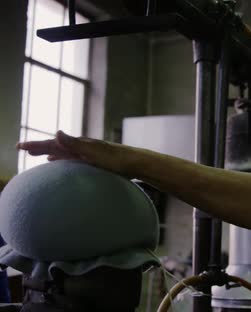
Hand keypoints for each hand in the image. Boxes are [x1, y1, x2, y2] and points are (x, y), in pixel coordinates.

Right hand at [17, 131, 138, 176]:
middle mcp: (83, 146)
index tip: (19, 146)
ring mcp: (88, 153)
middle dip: (39, 146)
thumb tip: (56, 132)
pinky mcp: (95, 160)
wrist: (137, 163)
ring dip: (49, 152)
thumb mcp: (94, 153)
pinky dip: (61, 158)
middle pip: (56, 145)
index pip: (53, 143)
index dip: (36, 144)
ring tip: (37, 154)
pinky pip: (72, 157)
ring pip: (63, 151)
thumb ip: (75, 144)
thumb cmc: (117, 160)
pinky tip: (58, 162)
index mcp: (80, 144)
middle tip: (21, 148)